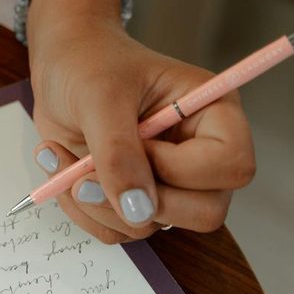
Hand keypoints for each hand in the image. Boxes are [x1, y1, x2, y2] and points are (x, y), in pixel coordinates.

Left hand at [26, 13, 255, 242]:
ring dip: (97, 203)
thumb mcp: (100, 98)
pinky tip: (63, 169)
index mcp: (213, 113)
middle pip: (206, 212)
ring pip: (150, 225)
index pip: (232, 165)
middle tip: (87, 174)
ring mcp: (167, 182)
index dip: (182, 169)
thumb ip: (118, 152)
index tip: (138, 143)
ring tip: (64, 159)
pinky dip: (83, 209)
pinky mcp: (133, 198)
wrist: (61, 65)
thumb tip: (138, 209)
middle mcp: (199, 154)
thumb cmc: (89, 64)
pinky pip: (117, 230)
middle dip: (141, 202)